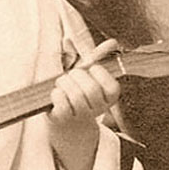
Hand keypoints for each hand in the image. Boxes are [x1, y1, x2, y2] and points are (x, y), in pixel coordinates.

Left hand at [48, 39, 120, 169]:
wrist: (69, 127)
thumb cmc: (79, 95)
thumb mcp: (91, 77)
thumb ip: (100, 58)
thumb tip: (112, 42)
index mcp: (109, 99)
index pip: (110, 85)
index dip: (98, 73)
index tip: (90, 71)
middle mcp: (97, 110)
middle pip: (90, 89)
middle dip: (77, 76)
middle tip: (71, 76)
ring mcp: (80, 117)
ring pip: (75, 95)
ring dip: (64, 83)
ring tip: (61, 83)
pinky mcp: (62, 120)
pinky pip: (60, 102)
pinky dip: (56, 93)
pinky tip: (56, 94)